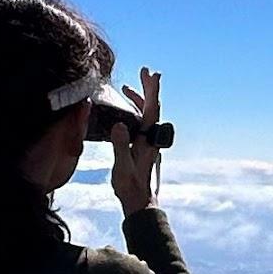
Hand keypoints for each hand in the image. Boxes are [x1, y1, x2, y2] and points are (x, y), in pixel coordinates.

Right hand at [110, 67, 161, 216]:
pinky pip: (140, 123)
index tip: (153, 74)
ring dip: (140, 100)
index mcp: (147, 139)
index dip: (152, 91)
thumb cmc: (131, 186)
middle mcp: (151, 138)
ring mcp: (148, 141)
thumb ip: (120, 146)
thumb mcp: (122, 167)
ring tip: (128, 88)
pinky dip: (134, 113)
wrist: (140, 202)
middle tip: (145, 71)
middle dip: (148, 88)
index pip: (152, 110)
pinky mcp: (143, 146)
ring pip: (146, 115)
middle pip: (152, 107)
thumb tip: (119, 126)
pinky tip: (124, 114)